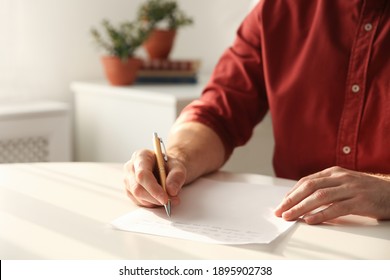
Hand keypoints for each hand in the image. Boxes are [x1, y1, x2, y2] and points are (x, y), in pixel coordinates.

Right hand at [123, 149, 185, 207]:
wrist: (166, 169)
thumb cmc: (170, 165)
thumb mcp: (178, 167)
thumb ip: (176, 176)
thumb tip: (171, 191)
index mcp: (141, 156)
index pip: (142, 174)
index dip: (153, 188)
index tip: (165, 199)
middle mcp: (131, 167)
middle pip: (137, 188)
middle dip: (155, 198)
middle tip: (171, 201)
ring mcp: (128, 180)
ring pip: (138, 197)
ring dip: (155, 202)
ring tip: (169, 197)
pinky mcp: (130, 191)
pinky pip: (139, 202)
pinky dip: (152, 203)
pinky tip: (160, 197)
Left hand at [274, 166, 389, 223]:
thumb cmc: (366, 190)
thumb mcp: (344, 183)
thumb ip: (326, 187)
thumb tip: (303, 198)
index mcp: (334, 172)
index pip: (306, 181)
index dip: (292, 193)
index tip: (281, 204)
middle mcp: (340, 177)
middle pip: (309, 187)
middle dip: (292, 200)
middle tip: (280, 211)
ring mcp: (351, 188)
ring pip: (320, 196)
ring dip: (301, 207)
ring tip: (290, 216)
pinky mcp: (360, 201)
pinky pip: (337, 208)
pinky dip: (321, 214)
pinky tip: (310, 220)